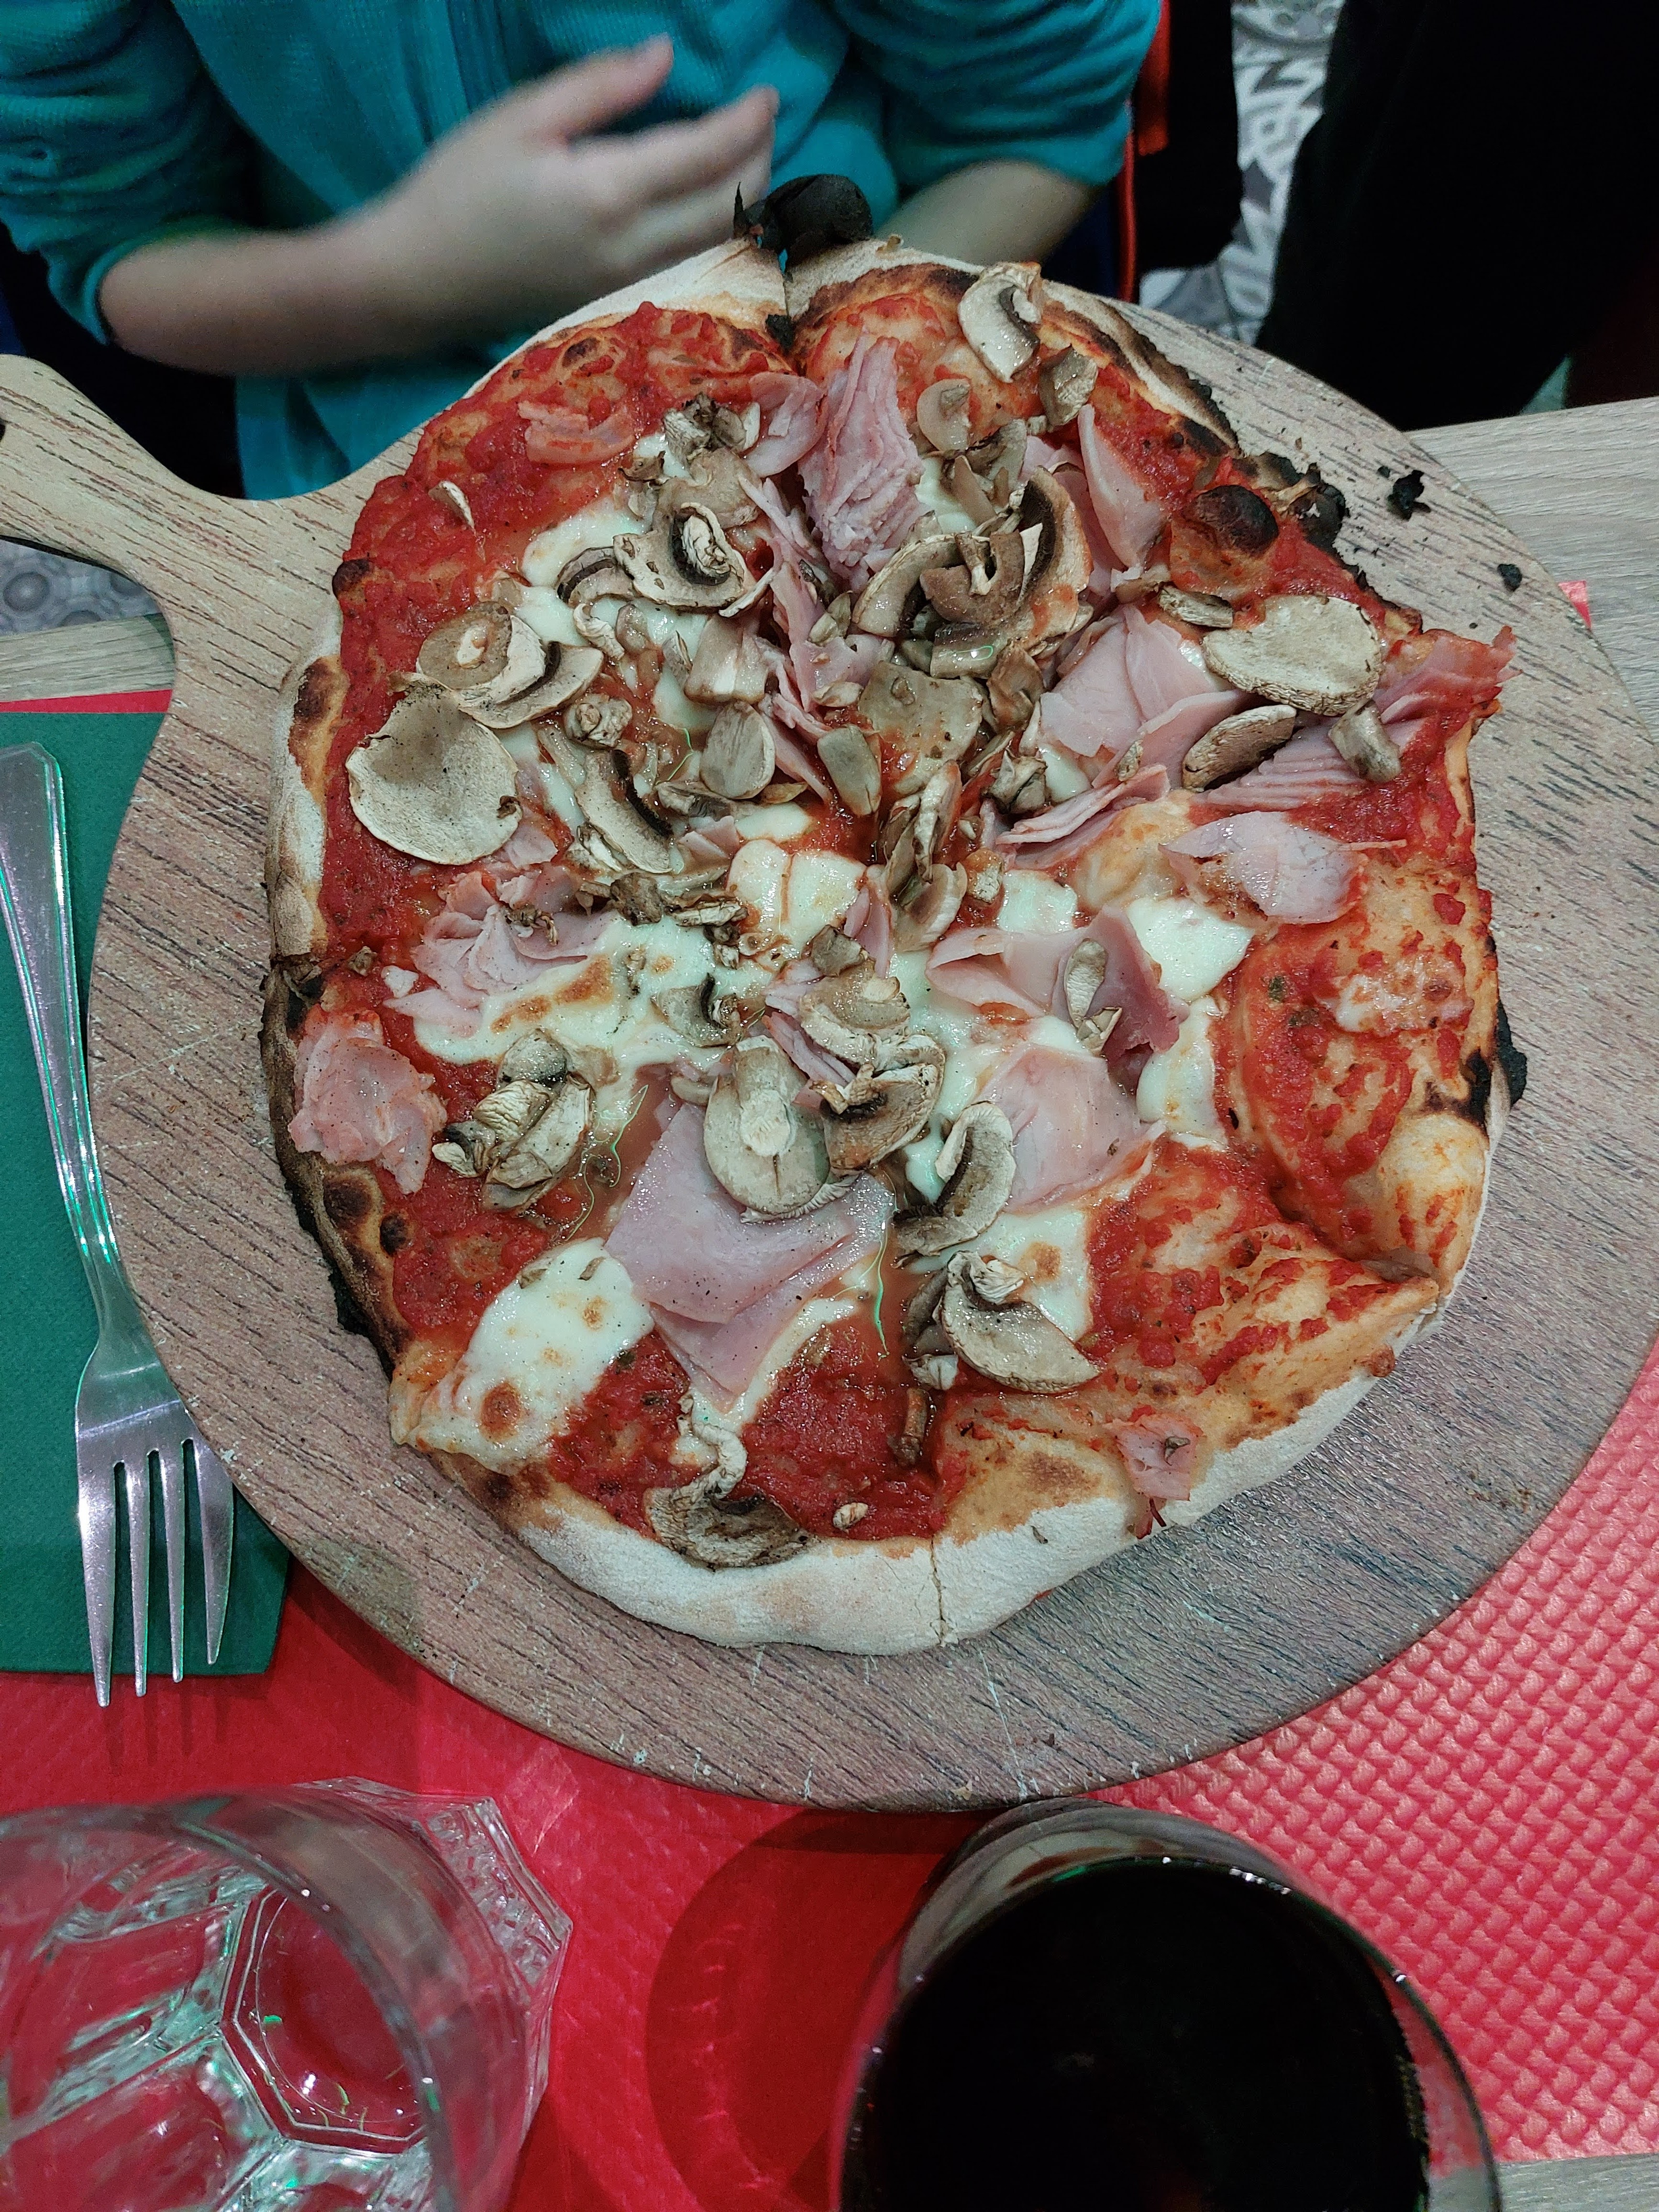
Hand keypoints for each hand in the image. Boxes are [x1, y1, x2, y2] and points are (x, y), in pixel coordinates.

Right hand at [99, 38, 775, 379]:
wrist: (417, 282)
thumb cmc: (457, 190)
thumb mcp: (522, 118)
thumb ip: (600, 88)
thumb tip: (665, 57)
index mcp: (609, 194)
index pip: (708, 156)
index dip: (748, 123)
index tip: (768, 93)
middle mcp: (633, 249)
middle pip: (731, 208)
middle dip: (761, 161)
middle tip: (766, 119)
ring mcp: (630, 283)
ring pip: (719, 243)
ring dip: (748, 200)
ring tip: (754, 156)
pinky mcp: (619, 298)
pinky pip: (693, 261)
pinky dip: (719, 228)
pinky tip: (718, 201)